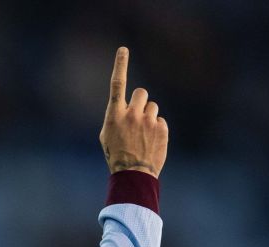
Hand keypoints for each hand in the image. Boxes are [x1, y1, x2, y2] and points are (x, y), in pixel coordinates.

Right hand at [99, 47, 168, 177]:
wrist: (133, 174)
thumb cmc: (116, 155)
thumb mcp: (107, 135)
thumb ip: (116, 116)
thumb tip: (126, 106)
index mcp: (114, 115)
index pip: (117, 84)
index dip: (120, 65)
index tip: (123, 50)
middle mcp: (131, 114)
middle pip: (141, 92)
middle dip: (140, 101)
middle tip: (137, 117)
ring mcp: (148, 121)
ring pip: (152, 106)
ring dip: (149, 116)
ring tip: (143, 134)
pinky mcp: (161, 128)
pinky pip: (160, 120)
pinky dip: (156, 128)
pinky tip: (150, 142)